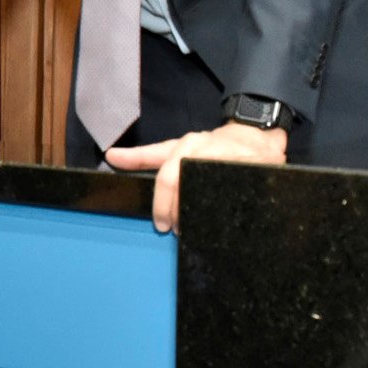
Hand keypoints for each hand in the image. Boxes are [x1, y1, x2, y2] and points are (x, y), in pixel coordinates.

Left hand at [106, 122, 288, 232]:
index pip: (168, 178)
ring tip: (191, 228)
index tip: (160, 224)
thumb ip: (144, 156)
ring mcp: (229, 163)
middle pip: (185, 191)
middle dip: (177, 214)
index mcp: (187, 146)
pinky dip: (220, 216)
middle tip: (175, 229)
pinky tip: (215, 224)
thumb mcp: (175, 148)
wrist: (256, 138)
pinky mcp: (250, 174)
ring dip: (196, 217)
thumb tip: (111, 157)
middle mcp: (206, 152)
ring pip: (206, 197)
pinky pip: (230, 201)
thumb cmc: (210, 145)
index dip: (162, 206)